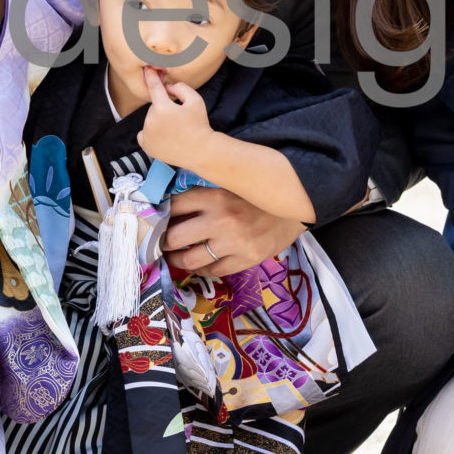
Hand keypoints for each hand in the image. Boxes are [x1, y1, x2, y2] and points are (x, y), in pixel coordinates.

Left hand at [135, 69, 215, 169]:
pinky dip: (150, 133)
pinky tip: (164, 136)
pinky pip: (144, 134)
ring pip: (150, 120)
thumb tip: (167, 87)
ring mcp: (148, 135)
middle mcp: (151, 121)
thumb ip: (180, 88)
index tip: (147, 69)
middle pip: (154, 107)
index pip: (154, 87)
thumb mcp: (196, 100)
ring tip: (175, 130)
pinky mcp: (147, 146)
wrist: (200, 150)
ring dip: (158, 121)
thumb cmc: (199, 124)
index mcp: (162, 107)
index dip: (151, 76)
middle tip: (179, 118)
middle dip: (164, 108)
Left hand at [161, 184, 303, 277]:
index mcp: (215, 194)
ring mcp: (233, 242)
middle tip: (160, 242)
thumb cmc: (259, 194)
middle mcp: (221, 219)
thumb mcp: (231, 183)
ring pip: (190, 259)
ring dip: (177, 260)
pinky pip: (213, 271)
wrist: (298, 206)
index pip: (173, 206)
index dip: (160, 214)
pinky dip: (202, 270)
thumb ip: (205, 190)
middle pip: (175, 237)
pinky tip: (200, 264)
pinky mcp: (246, 259)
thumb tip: (171, 199)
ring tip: (174, 257)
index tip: (155, 220)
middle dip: (163, 241)